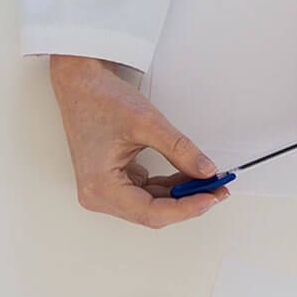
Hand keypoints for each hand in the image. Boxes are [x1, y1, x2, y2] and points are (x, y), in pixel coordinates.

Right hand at [48, 55, 226, 228]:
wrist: (80, 83)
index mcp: (100, 187)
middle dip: (186, 202)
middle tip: (216, 190)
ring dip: (179, 195)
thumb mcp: (147, 123)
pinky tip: (188, 176)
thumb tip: (206, 171)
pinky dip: (168, 186)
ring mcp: (103, 190)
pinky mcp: (112, 182)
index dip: (186, 208)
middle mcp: (98, 195)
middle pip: (151, 213)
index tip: (211, 197)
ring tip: (207, 182)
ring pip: (151, 205)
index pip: (151, 213)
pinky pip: (145, 193)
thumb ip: (181, 150)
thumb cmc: (99, 99)